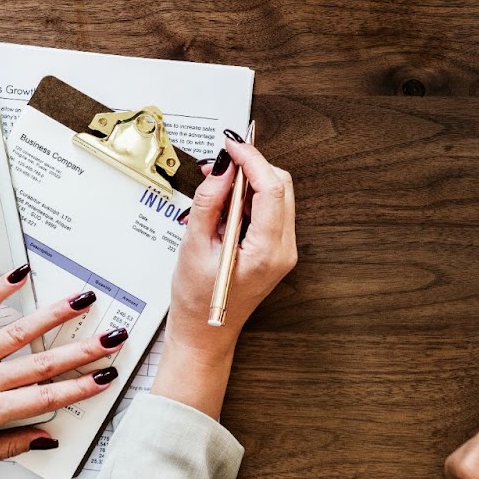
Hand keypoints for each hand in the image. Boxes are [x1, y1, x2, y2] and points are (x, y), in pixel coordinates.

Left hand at [0, 268, 124, 474]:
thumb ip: (4, 446)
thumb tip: (42, 437)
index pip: (43, 398)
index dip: (79, 387)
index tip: (104, 377)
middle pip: (41, 363)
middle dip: (82, 350)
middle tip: (112, 337)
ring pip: (17, 333)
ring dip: (53, 315)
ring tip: (81, 300)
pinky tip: (19, 274)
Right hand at [149, 135, 297, 418]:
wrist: (204, 334)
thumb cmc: (196, 301)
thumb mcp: (194, 247)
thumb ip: (209, 203)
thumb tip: (223, 168)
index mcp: (267, 251)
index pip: (271, 188)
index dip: (251, 159)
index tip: (231, 144)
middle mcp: (284, 250)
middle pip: (281, 186)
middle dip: (253, 167)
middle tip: (221, 163)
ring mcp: (284, 250)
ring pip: (278, 195)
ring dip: (251, 182)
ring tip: (218, 189)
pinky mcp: (277, 249)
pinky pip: (271, 210)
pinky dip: (251, 198)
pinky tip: (227, 206)